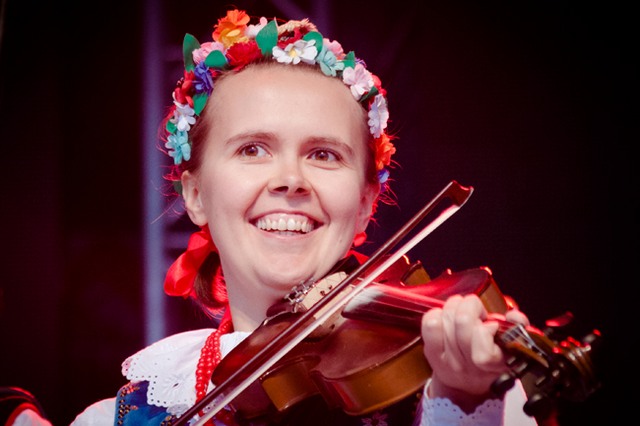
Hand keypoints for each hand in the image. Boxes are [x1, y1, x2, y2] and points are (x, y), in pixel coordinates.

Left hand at [421, 294, 528, 411]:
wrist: (466, 385)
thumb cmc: (492, 358)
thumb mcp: (512, 347)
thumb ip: (517, 328)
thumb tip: (514, 315)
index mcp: (495, 365)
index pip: (484, 350)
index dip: (488, 328)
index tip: (492, 324)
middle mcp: (469, 365)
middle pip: (463, 321)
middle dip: (471, 306)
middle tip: (476, 311)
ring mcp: (448, 360)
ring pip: (446, 318)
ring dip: (455, 306)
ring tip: (461, 311)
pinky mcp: (430, 352)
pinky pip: (429, 324)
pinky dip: (437, 313)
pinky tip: (445, 317)